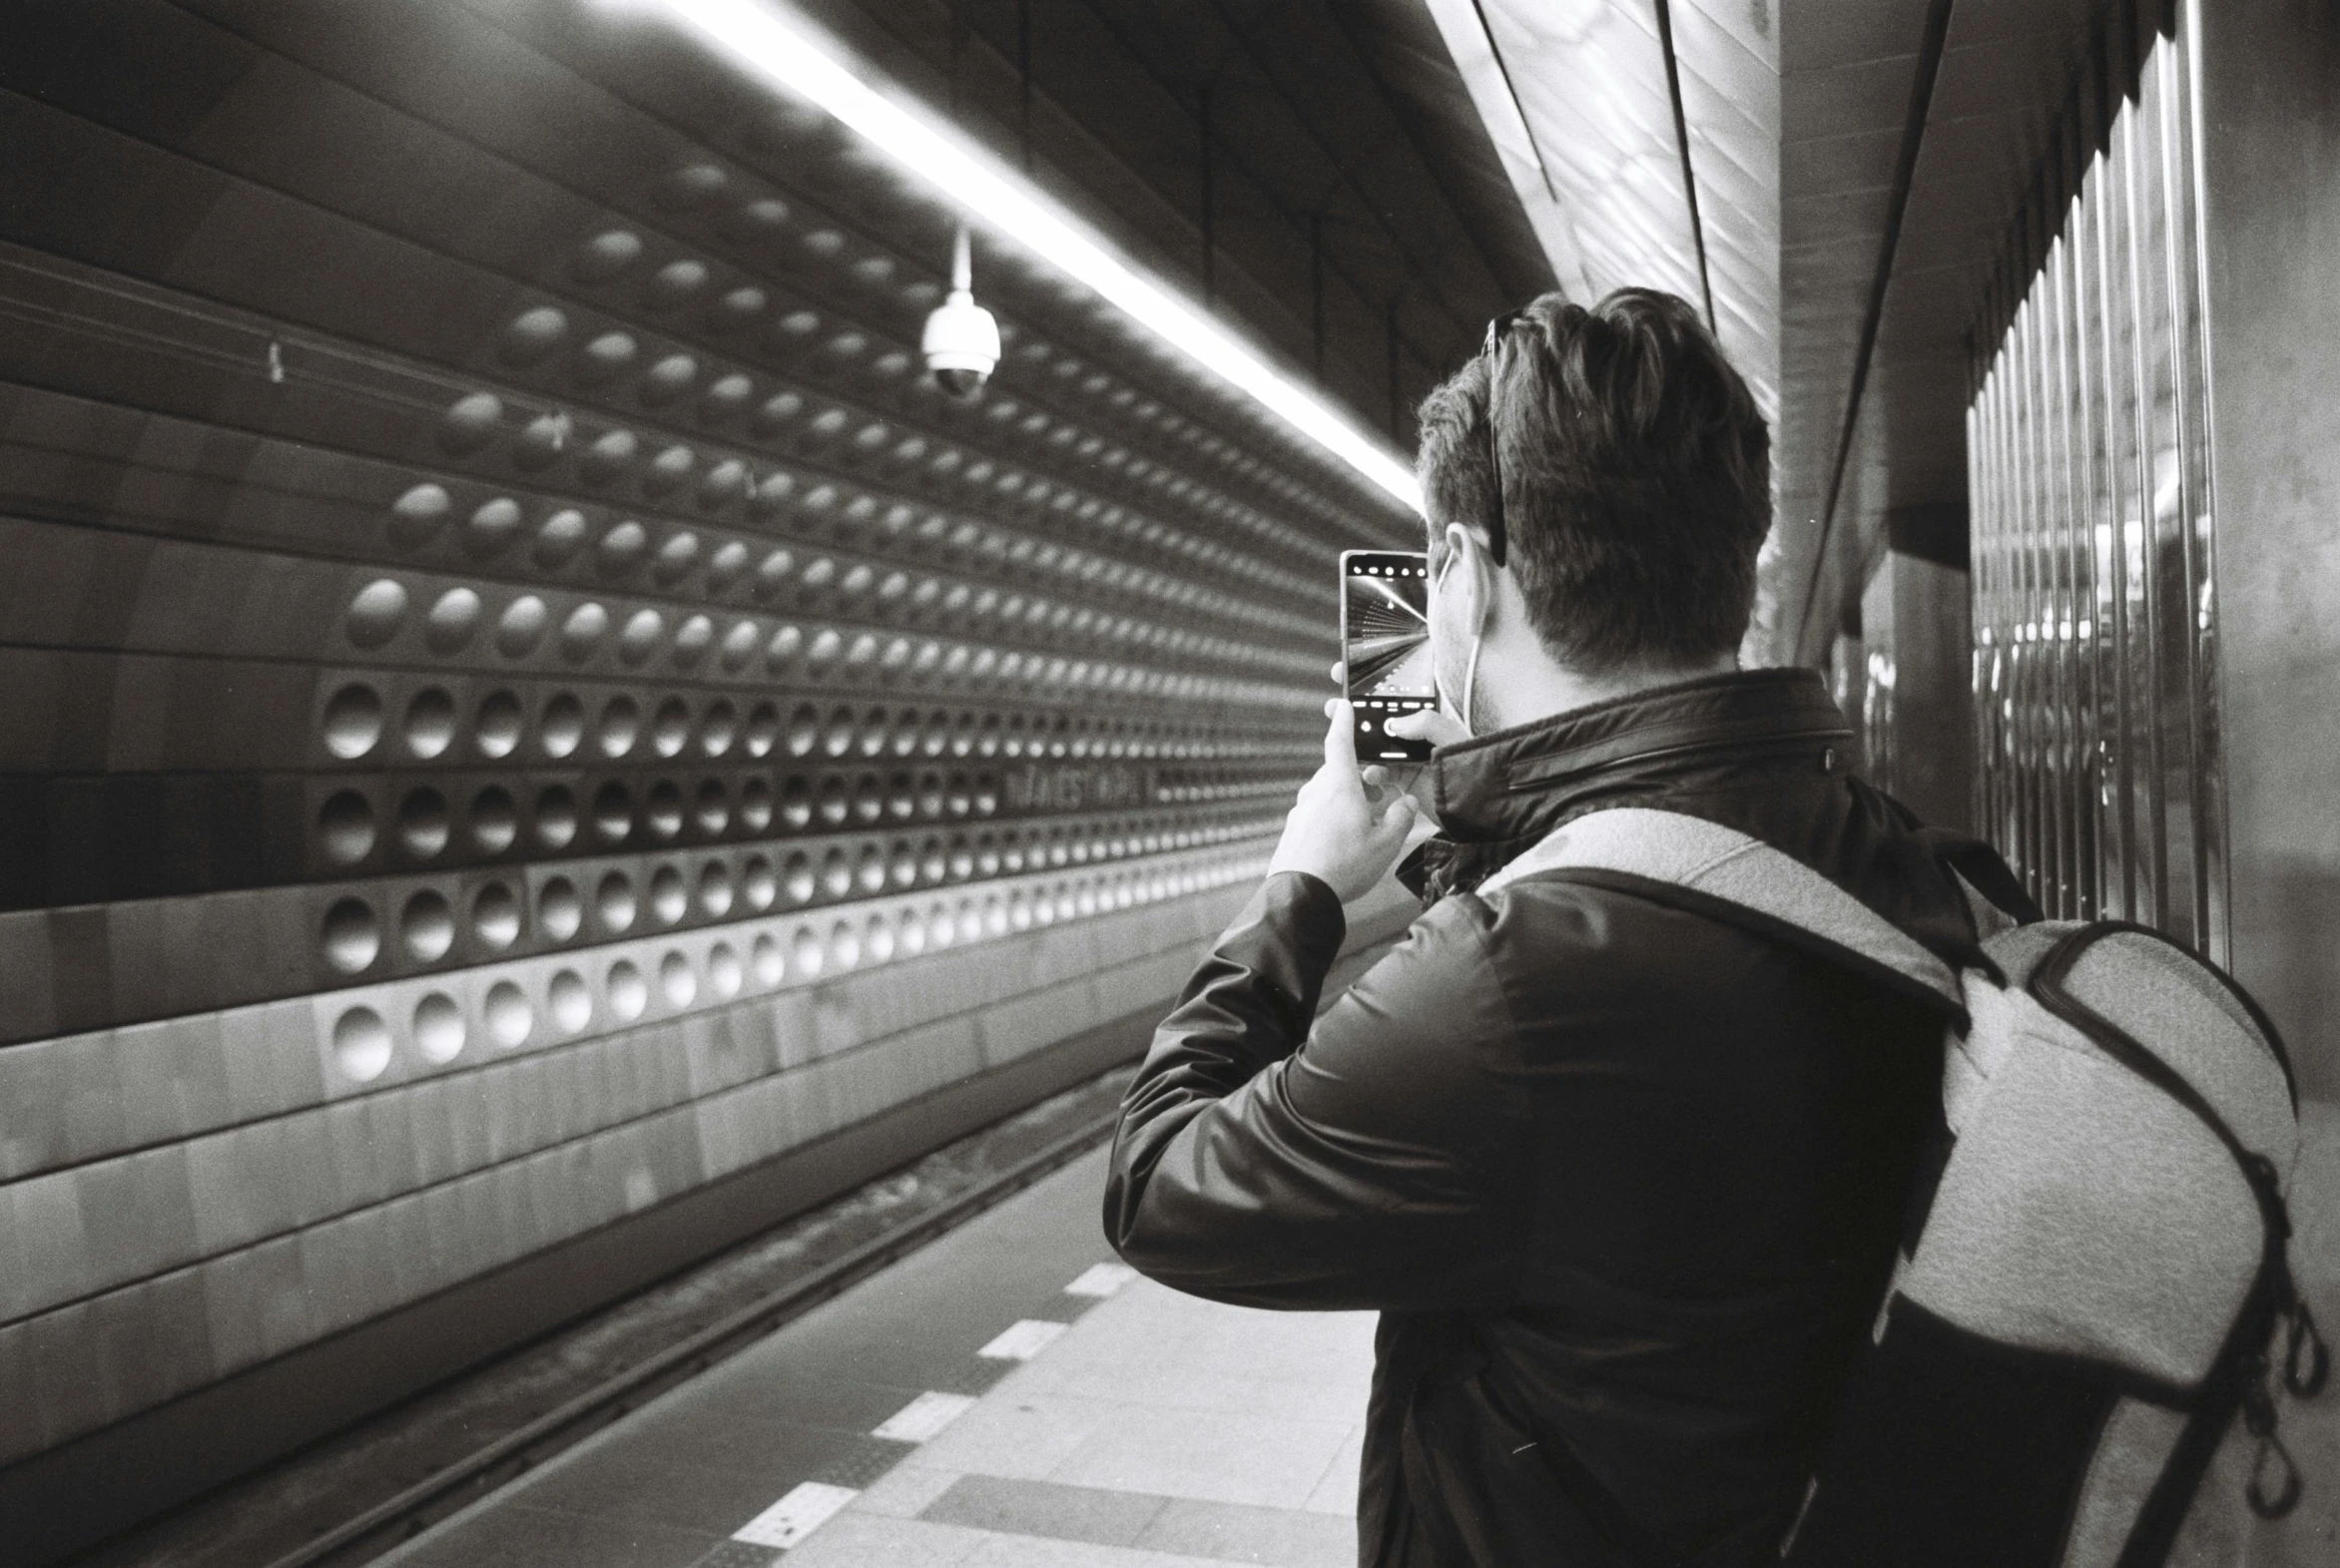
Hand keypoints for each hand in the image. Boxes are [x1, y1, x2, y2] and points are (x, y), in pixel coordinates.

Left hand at [1267, 700, 1420, 902]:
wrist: (1300, 896)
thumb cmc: (1344, 866)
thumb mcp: (1385, 844)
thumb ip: (1400, 819)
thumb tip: (1407, 804)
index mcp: (1338, 786)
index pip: (1340, 743)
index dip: (1344, 722)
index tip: (1344, 706)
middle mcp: (1315, 792)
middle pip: (1339, 773)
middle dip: (1360, 779)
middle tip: (1380, 797)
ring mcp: (1301, 811)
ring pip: (1328, 795)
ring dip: (1348, 802)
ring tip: (1367, 825)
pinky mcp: (1294, 829)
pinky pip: (1317, 814)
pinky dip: (1333, 819)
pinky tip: (1345, 843)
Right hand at [1325, 657, 1467, 803]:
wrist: (1478, 804)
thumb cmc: (1470, 765)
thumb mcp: (1451, 737)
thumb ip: (1425, 723)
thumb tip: (1393, 723)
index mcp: (1425, 717)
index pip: (1393, 695)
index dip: (1369, 686)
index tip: (1344, 674)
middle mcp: (1413, 735)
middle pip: (1377, 720)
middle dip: (1354, 715)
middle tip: (1332, 708)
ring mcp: (1406, 757)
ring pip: (1373, 747)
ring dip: (1358, 748)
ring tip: (1345, 749)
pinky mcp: (1402, 779)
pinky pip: (1378, 773)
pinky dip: (1371, 774)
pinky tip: (1370, 776)